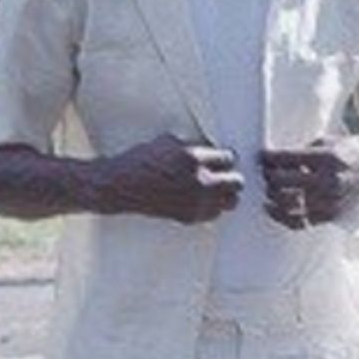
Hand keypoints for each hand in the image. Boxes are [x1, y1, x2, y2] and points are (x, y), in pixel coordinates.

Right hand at [102, 134, 243, 223]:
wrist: (122, 186)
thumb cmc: (141, 162)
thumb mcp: (168, 142)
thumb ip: (193, 147)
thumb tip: (210, 150)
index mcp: (193, 158)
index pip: (228, 158)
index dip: (226, 158)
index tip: (223, 159)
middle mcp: (198, 181)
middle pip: (236, 182)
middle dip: (231, 176)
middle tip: (225, 175)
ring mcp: (195, 201)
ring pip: (230, 202)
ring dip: (225, 194)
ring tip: (215, 190)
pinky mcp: (189, 216)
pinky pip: (214, 214)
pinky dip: (212, 207)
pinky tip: (201, 200)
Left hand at [260, 136, 358, 228]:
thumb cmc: (354, 154)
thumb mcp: (330, 143)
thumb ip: (304, 151)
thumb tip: (278, 159)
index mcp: (327, 158)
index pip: (287, 159)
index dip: (269, 158)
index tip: (260, 157)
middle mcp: (328, 181)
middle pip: (283, 182)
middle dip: (268, 176)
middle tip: (263, 173)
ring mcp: (329, 201)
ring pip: (288, 204)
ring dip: (272, 196)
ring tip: (267, 190)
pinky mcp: (330, 216)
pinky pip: (299, 221)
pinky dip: (282, 216)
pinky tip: (272, 208)